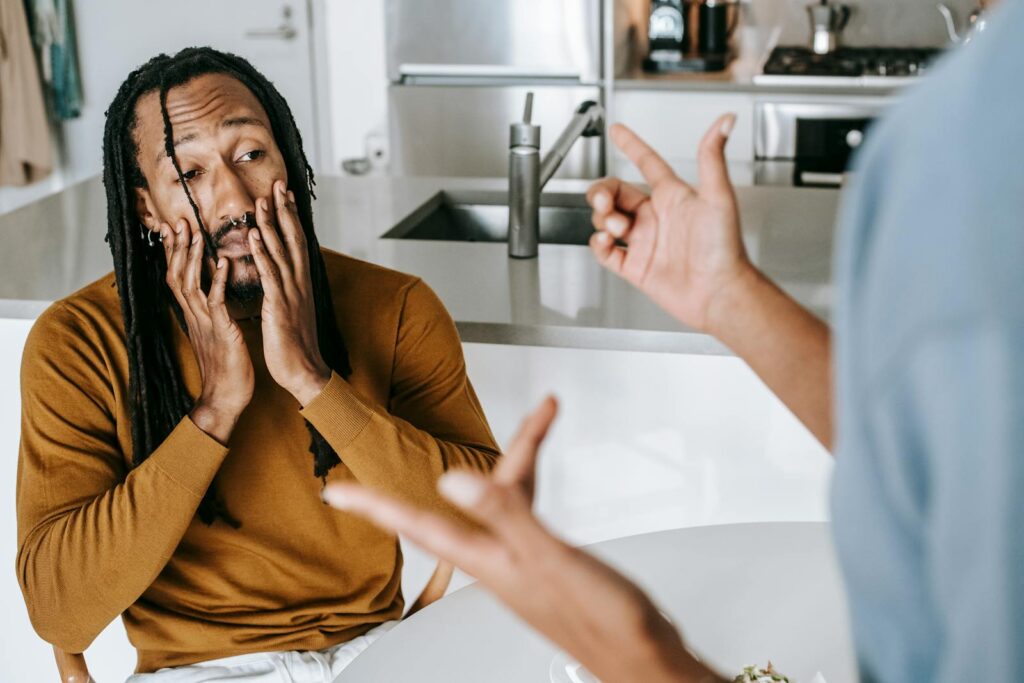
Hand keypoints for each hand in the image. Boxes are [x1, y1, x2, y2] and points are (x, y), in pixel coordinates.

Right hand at [161, 218, 253, 442]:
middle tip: (177, 220)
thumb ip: (209, 313)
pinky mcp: (222, 331)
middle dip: (176, 248)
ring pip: (191, 284)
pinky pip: (217, 302)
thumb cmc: (226, 366)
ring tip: (196, 233)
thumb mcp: (214, 334)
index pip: (176, 277)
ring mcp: (206, 323)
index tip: (172, 228)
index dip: (173, 253)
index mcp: (193, 315)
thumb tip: (209, 295)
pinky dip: (219, 280)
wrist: (226, 398)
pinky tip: (224, 262)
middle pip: (176, 275)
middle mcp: (194, 316)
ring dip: (193, 257)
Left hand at [248, 180, 329, 405]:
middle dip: (285, 210)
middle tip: (278, 184)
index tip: (286, 194)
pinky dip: (262, 251)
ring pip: (281, 250)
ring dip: (272, 223)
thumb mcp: (293, 310)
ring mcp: (290, 292)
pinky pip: (270, 272)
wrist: (304, 370)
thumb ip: (287, 289)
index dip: (291, 217)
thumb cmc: (295, 344)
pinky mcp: (279, 304)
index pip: (297, 242)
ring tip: (263, 199)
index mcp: (301, 283)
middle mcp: (299, 282)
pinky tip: (254, 234)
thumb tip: (281, 275)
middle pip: (293, 238)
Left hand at [323, 398, 720, 682]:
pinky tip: (540, 482)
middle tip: (482, 422)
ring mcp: (523, 561)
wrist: (643, 657)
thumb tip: (454, 483)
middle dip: (477, 454)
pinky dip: (533, 484)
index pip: (417, 525)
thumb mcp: (550, 558)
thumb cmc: (603, 621)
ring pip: (506, 498)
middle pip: (470, 499)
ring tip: (544, 421)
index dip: (374, 506)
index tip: (337, 493)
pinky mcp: (547, 561)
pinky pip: (528, 509)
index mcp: (490, 560)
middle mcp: (499, 560)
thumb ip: (505, 517)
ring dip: (521, 457)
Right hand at [588, 117, 758, 336]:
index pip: (647, 163)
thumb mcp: (718, 195)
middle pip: (616, 193)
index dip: (631, 146)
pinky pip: (606, 252)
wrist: (718, 292)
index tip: (618, 131)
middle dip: (602, 191)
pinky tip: (606, 240)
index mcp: (674, 197)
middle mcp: (657, 217)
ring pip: (607, 220)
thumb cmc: (724, 248)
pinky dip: (599, 243)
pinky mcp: (636, 267)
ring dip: (603, 218)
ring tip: (615, 226)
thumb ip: (712, 156)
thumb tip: (724, 121)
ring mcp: (645, 242)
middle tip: (603, 199)